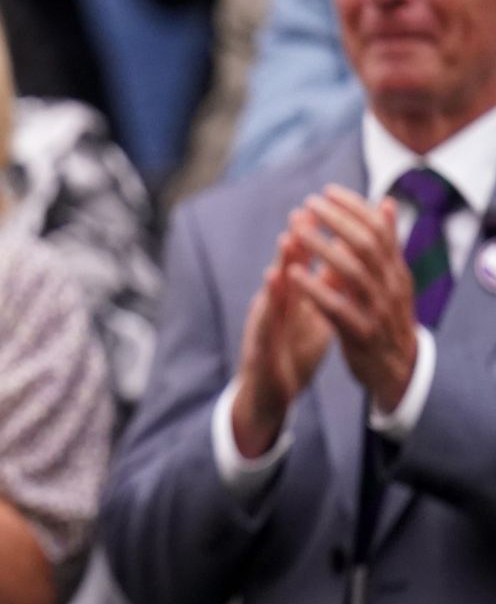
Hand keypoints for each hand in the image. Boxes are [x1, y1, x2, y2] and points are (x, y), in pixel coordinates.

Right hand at [232, 228, 333, 457]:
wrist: (270, 394)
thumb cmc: (293, 352)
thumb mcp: (317, 316)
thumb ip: (328, 286)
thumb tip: (347, 255)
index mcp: (294, 299)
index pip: (304, 264)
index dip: (316, 238)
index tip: (328, 209)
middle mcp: (276, 307)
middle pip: (286, 270)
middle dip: (295, 242)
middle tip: (303, 213)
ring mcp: (264, 326)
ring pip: (272, 292)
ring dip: (278, 267)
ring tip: (286, 241)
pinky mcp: (257, 348)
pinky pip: (262, 327)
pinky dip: (265, 310)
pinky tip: (267, 295)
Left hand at [285, 186, 419, 411]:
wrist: (397, 371)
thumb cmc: (386, 317)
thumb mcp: (391, 279)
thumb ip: (385, 244)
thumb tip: (385, 202)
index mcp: (396, 271)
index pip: (379, 231)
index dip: (355, 208)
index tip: (327, 191)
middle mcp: (390, 286)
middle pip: (366, 246)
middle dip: (338, 221)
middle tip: (309, 204)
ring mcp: (377, 310)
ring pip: (352, 273)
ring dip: (323, 249)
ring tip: (297, 231)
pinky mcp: (360, 333)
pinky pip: (337, 308)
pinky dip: (316, 289)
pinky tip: (293, 274)